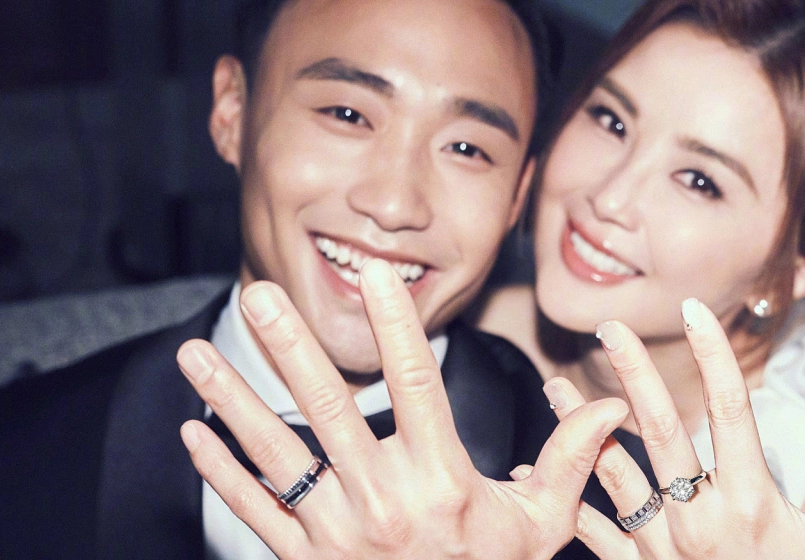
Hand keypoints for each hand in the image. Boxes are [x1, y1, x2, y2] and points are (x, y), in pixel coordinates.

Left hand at [175, 259, 627, 558]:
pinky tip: (195, 430)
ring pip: (276, 455)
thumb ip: (571, 459)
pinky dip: (220, 470)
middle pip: (328, 409)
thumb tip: (610, 406)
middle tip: (260, 293)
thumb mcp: (540, 524)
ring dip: (231, 399)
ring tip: (195, 354)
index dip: (396, 326)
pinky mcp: (303, 558)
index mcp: (440, 482)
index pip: (417, 386)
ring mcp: (334, 532)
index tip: (376, 274)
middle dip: (289, 346)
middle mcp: (381, 501)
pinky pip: (254, 509)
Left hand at [530, 298, 804, 559]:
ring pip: (612, 473)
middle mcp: (700, 520)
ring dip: (580, 427)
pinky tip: (531, 466)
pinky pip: (592, 530)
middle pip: (660, 431)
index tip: (695, 311)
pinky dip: (565, 498)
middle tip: (609, 326)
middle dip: (632, 373)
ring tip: (553, 384)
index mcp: (752, 502)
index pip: (730, 410)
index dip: (713, 354)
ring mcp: (662, 548)